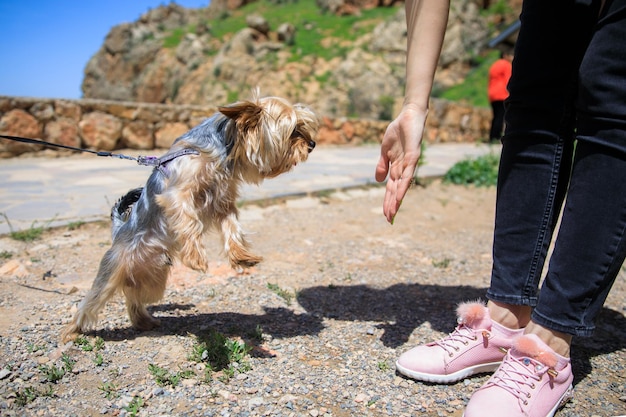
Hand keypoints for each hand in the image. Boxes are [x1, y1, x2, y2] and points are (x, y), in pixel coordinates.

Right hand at [375, 105, 426, 222]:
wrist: (409, 115)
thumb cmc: (398, 131)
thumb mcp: (385, 151)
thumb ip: (382, 165)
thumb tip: (378, 180)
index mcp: (397, 168)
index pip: (392, 188)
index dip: (388, 201)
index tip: (386, 215)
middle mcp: (404, 168)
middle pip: (397, 191)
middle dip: (393, 205)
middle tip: (389, 220)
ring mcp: (410, 164)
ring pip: (403, 186)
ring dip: (398, 200)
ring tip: (393, 213)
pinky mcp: (414, 156)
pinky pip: (408, 174)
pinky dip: (404, 186)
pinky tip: (400, 195)